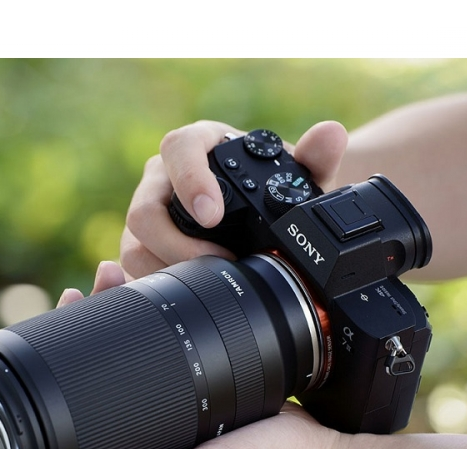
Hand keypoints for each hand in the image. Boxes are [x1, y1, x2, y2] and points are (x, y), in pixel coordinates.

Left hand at [56, 265, 349, 448]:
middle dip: (72, 345)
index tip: (38, 350)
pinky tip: (148, 298)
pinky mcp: (193, 402)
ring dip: (107, 327)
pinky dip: (145, 328)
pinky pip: (158, 361)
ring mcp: (166, 424)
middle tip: (77, 294)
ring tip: (109, 280)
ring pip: (121, 373)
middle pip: (88, 398)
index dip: (39, 411)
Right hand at [120, 120, 348, 278]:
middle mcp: (162, 179)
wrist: (260, 211)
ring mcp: (148, 216)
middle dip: (177, 244)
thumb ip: (314, 156)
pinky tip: (187, 296)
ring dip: (168, 270)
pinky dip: (158, 286)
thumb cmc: (270, 187)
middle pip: (145, 210)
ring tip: (207, 285)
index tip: (212, 215)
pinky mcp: (143, 248)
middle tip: (219, 262)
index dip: (189, 181)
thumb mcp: (294, 175)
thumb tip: (331, 135)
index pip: (177, 151)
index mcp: (195, 147)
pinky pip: (135, 270)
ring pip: (135, 246)